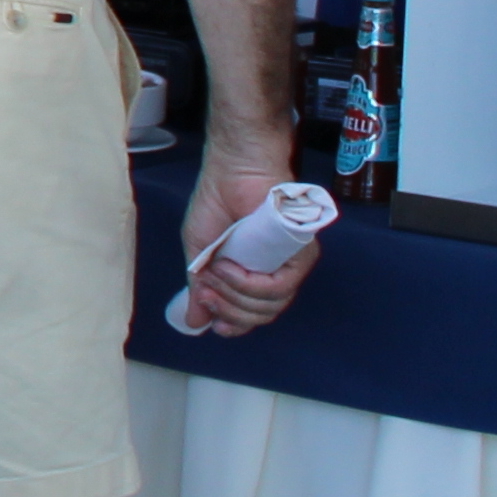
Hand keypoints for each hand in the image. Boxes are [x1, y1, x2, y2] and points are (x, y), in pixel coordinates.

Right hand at [176, 148, 314, 335]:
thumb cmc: (216, 203)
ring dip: (235, 296)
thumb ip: (200, 288)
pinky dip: (248, 284)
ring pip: (270, 306)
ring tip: (216, 272)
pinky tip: (229, 268)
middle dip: (228, 311)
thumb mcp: (198, 251)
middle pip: (261, 315)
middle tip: (207, 292)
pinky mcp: (300, 254)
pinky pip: (279, 287)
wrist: (232, 172)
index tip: (215, 324)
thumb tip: (195, 322)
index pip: (253, 314)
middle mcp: (274, 272)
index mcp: (252, 274)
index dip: (234, 324)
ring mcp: (288, 263)